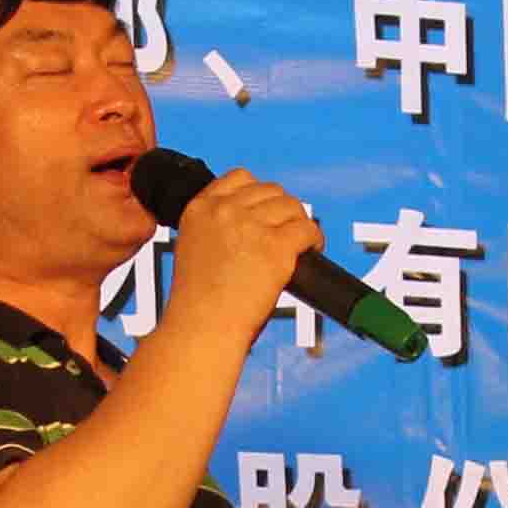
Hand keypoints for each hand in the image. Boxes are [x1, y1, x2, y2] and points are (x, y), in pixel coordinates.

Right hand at [163, 168, 319, 343]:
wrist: (202, 328)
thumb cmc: (197, 304)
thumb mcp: (194, 249)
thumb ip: (216, 229)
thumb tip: (252, 223)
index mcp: (199, 208)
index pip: (239, 178)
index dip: (260, 193)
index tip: (267, 210)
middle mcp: (224, 211)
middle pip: (270, 190)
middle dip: (283, 209)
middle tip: (287, 231)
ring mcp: (250, 227)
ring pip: (291, 206)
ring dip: (299, 222)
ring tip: (301, 243)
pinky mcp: (275, 247)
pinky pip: (307, 230)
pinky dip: (314, 240)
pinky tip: (311, 252)